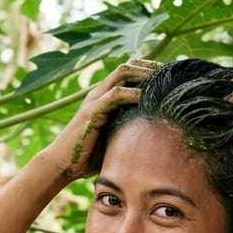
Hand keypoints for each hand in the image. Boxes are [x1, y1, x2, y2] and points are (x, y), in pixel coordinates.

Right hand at [44, 58, 158, 180]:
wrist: (62, 165)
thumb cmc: (87, 156)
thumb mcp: (114, 139)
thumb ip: (128, 131)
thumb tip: (155, 138)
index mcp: (104, 98)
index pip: (127, 73)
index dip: (147, 71)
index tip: (168, 77)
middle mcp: (99, 94)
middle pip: (127, 68)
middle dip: (149, 67)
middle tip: (170, 73)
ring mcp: (94, 100)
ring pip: (121, 74)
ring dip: (143, 74)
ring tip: (161, 80)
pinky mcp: (92, 112)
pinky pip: (114, 95)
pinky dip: (131, 94)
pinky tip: (145, 98)